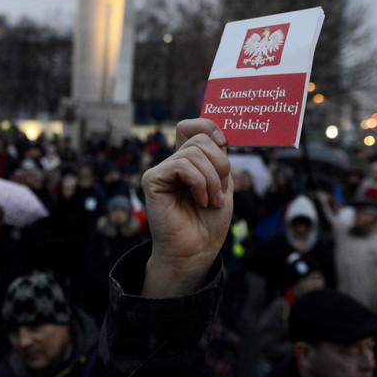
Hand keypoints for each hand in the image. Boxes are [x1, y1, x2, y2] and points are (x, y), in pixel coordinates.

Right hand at [141, 118, 232, 297]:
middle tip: (220, 191)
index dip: (209, 126)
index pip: (192, 127)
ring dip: (211, 179)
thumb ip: (219, 158)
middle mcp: (173, 163)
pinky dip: (199, 183)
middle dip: (219, 164)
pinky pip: (182, 166)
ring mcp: (161, 170)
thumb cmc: (209, 223)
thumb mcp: (222, 184)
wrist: (197, 251)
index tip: (224, 142)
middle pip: (199, 139)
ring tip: (211, 201)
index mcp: (189, 162)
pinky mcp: (152, 180)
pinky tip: (200, 200)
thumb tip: (219, 134)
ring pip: (193, 153)